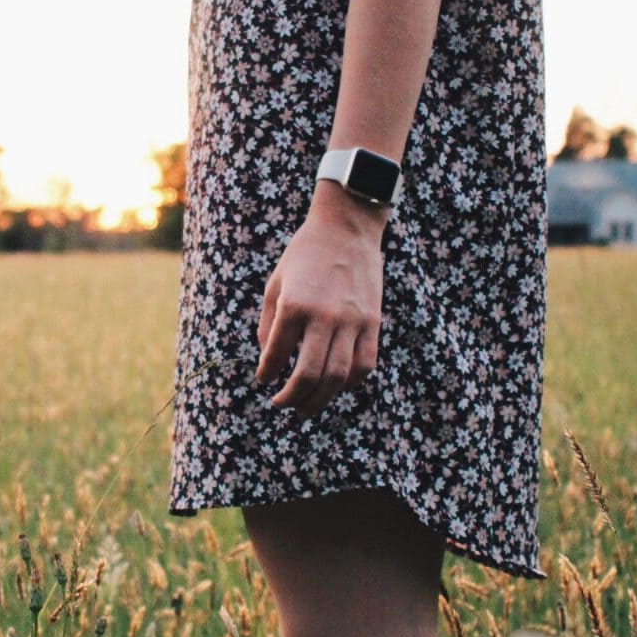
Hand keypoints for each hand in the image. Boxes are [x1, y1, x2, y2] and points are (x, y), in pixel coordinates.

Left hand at [254, 182, 387, 416]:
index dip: (266, 374)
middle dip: (291, 398)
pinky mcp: (373, 323)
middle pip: (309, 376)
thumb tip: (268, 361)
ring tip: (305, 407)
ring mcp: (352, 322)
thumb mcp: (275, 284)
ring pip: (338, 377)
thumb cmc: (304, 255)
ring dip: (319, 399)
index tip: (264, 379)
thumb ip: (267, 324)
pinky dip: (349, 384)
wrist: (347, 229)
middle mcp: (324, 317)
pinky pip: (364, 365)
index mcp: (294, 305)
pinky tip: (334, 386)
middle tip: (281, 405)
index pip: (275, 355)